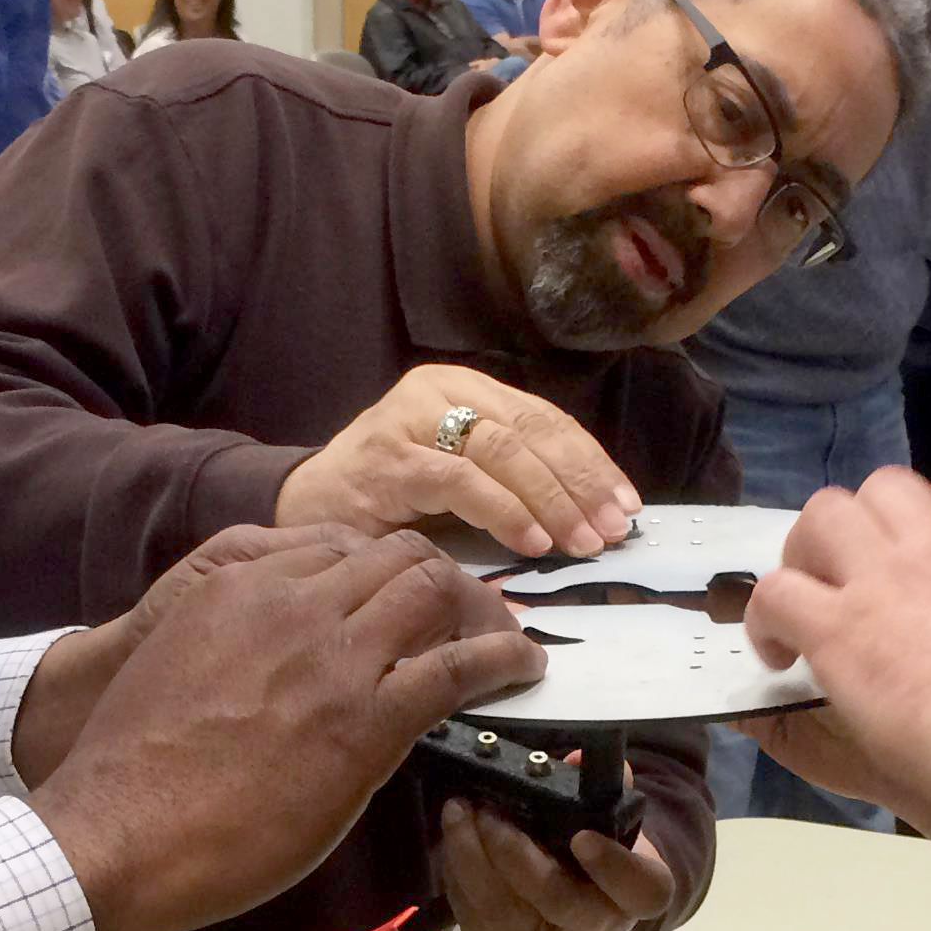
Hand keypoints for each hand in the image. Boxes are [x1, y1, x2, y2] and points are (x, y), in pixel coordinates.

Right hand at [29, 532, 542, 930]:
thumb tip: (274, 672)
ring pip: (433, 592)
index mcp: (238, 586)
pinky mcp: (369, 719)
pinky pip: (459, 667)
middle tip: (466, 614)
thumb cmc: (132, 773)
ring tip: (501, 636)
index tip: (400, 598)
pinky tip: (523, 668)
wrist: (122, 829)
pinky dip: (502, 658)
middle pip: (396, 556)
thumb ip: (232, 649)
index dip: (383, 570)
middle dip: (441, 579)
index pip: (337, 547)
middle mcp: (292, 603)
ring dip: (478, 609)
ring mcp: (334, 657)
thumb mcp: (178, 670)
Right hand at [276, 367, 641, 560]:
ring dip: (551, 501)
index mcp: (465, 388)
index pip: (546, 419)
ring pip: (503, 451)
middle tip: (612, 530)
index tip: (627, 505)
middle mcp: (440, 391)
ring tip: (580, 542)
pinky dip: (503, 511)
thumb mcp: (460, 475)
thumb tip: (592, 515)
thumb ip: (513, 479)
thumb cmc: (389, 499)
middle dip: (580, 483)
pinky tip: (532, 540)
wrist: (304, 507)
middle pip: (532, 430)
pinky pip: (460, 481)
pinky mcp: (388, 458)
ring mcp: (410, 420)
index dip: (592, 462)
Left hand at [438, 799, 674, 930]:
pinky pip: (472, 917)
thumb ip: (599, 788)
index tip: (583, 836)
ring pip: (503, 914)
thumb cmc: (595, 848)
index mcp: (636, 894)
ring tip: (459, 811)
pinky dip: (457, 873)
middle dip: (516, 853)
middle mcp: (596, 929)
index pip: (642, 891)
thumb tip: (572, 759)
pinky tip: (454, 837)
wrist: (570, 904)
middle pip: (558, 903)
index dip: (615, 868)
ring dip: (472, 858)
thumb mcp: (609, 819)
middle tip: (490, 810)